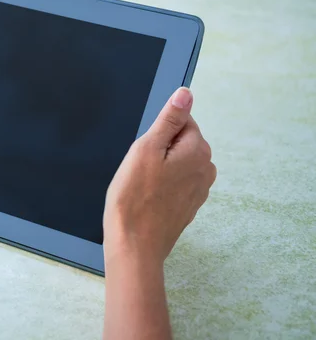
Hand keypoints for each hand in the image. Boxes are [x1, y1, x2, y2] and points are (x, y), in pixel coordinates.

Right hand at [103, 87, 215, 266]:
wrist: (134, 245)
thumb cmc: (134, 198)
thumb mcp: (145, 149)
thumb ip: (168, 119)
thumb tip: (186, 93)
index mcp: (198, 150)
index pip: (181, 121)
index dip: (157, 133)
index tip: (143, 151)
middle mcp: (206, 168)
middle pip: (180, 141)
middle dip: (158, 149)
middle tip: (139, 169)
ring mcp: (200, 189)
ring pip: (176, 162)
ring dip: (159, 168)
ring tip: (142, 184)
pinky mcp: (190, 205)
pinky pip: (175, 182)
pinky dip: (161, 185)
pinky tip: (147, 197)